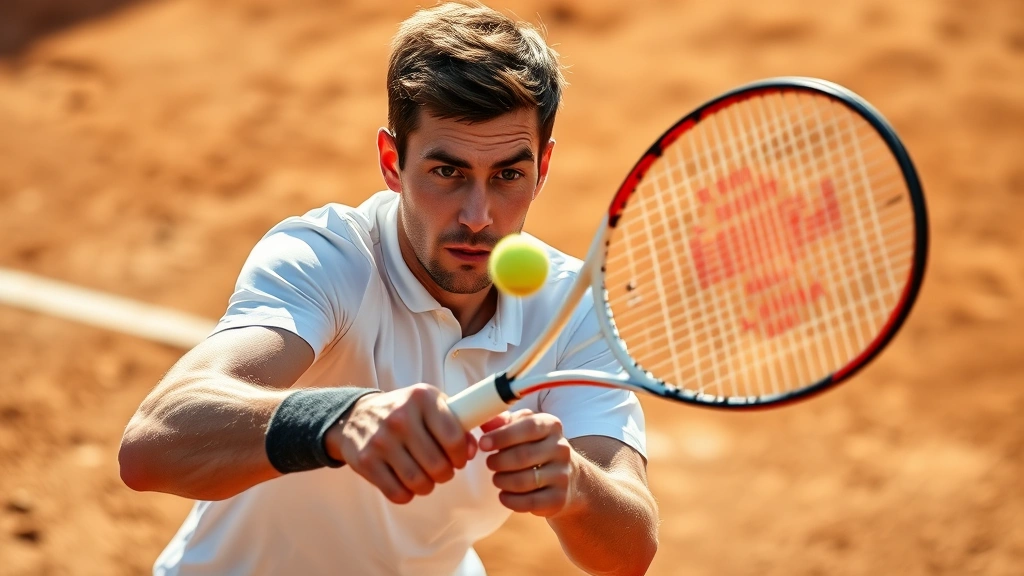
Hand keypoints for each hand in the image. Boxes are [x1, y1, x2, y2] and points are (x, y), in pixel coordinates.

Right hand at [325, 384, 476, 503]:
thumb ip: (459, 424)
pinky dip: (407, 494)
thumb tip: (471, 451)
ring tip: (425, 477)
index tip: (458, 458)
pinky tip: (405, 482)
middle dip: (445, 474)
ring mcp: (381, 440)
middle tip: (441, 469)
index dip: (461, 456)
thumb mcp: (432, 405)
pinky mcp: (365, 461)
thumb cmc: (405, 412)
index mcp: (422, 398)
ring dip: (427, 486)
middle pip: (437, 465)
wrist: (356, 415)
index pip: (454, 438)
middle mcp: (401, 417)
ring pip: (419, 482)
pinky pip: (397, 493)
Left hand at [479, 409, 573, 516]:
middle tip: (490, 463)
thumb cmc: (537, 447)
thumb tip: (485, 423)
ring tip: (497, 478)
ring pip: (524, 481)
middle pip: (523, 456)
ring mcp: (562, 475)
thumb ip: (504, 422)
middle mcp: (561, 448)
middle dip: (498, 462)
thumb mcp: (524, 427)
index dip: (502, 435)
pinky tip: (504, 495)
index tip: (483, 444)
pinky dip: (510, 500)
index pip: (528, 426)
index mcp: (551, 425)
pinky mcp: (559, 498)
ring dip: (502, 481)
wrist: (570, 478)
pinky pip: (529, 502)